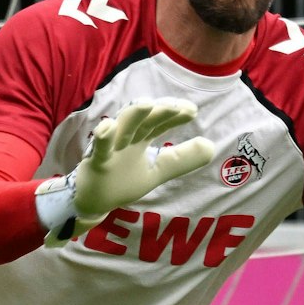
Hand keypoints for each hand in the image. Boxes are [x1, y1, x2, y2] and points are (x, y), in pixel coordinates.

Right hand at [38, 99, 215, 246]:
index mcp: (140, 138)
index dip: (174, 116)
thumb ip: (181, 159)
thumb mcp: (157, 171)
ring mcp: (111, 148)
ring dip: (133, 115)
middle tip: (176, 106)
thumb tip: (211, 145)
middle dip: (159, 111)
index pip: (160, 123)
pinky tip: (107, 126)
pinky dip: (104, 138)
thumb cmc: (122, 180)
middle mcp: (126, 138)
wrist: (92, 200)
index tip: (192, 110)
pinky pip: (100, 149)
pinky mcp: (97, 161)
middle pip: (144, 121)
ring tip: (146, 103)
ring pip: (122, 128)